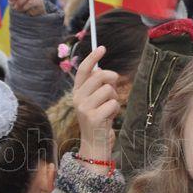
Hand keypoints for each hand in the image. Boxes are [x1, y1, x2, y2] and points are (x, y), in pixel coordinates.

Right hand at [73, 46, 119, 167]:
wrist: (94, 144)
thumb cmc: (98, 120)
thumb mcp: (95, 101)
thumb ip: (97, 87)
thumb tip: (104, 71)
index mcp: (77, 92)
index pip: (84, 70)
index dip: (93, 57)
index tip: (102, 48)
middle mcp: (78, 99)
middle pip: (100, 76)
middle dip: (112, 79)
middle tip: (114, 87)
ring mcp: (84, 108)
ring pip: (108, 90)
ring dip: (114, 98)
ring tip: (109, 109)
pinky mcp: (94, 117)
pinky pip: (113, 104)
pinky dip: (115, 110)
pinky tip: (109, 118)